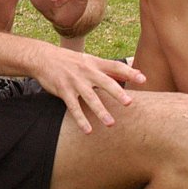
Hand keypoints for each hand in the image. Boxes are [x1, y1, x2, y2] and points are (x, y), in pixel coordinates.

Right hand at [29, 44, 144, 134]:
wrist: (43, 58)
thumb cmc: (70, 61)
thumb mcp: (89, 60)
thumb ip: (109, 68)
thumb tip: (133, 70)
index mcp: (95, 63)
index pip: (115, 66)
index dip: (129, 72)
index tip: (143, 79)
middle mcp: (87, 72)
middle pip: (105, 82)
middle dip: (117, 93)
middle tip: (129, 103)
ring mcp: (75, 82)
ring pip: (90, 98)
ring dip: (100, 111)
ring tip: (110, 124)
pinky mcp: (64, 91)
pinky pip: (74, 107)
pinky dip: (81, 119)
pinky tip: (88, 130)